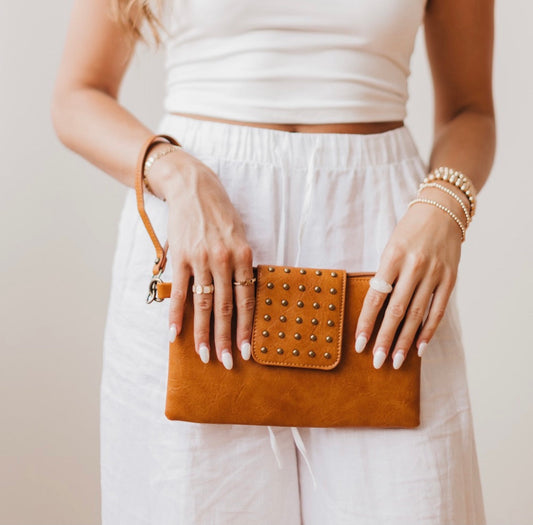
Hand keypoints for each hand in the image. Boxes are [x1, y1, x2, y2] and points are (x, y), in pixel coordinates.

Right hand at [148, 145, 254, 369]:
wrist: (194, 188)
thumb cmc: (220, 214)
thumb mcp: (239, 236)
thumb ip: (240, 266)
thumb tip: (240, 298)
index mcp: (243, 256)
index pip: (246, 300)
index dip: (245, 328)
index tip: (246, 351)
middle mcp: (223, 260)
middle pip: (226, 308)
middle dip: (226, 339)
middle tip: (226, 362)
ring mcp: (200, 259)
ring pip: (203, 305)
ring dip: (203, 333)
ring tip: (203, 355)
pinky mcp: (180, 257)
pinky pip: (178, 292)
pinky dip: (175, 315)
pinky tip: (174, 334)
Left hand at [354, 183, 466, 368]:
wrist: (443, 210)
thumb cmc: (409, 231)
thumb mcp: (390, 247)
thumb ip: (385, 276)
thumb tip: (376, 310)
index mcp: (393, 257)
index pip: (376, 297)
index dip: (366, 323)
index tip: (359, 344)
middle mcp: (414, 266)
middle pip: (397, 311)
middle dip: (385, 339)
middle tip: (376, 361)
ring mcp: (435, 274)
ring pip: (417, 315)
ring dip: (406, 341)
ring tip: (395, 361)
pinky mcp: (450, 279)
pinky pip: (438, 310)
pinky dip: (429, 331)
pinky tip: (420, 348)